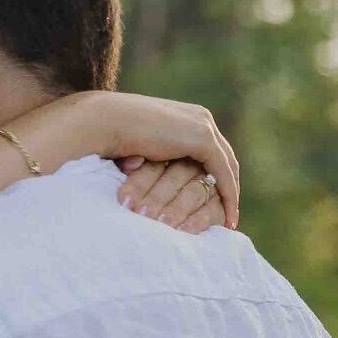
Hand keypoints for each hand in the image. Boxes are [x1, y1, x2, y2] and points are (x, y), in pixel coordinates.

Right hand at [86, 91, 239, 226]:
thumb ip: (152, 160)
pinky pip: (222, 170)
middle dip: (228, 185)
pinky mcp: (201, 137)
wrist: (107, 123)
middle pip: (224, 156)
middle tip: (230, 212)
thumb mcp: (140, 151)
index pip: (211, 150)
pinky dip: (227, 193)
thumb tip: (139, 171)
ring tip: (230, 219)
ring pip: (227, 164)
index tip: (215, 199)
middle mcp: (200, 117)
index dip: (216, 175)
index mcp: (186, 118)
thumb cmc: (112, 140)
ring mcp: (202, 125)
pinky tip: (227, 216)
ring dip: (230, 193)